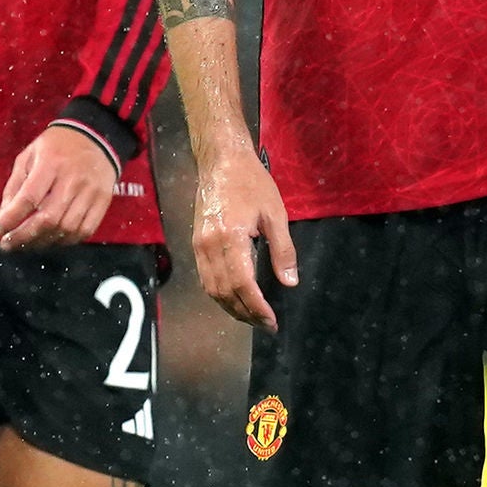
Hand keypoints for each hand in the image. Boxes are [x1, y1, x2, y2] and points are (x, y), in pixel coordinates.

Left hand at [0, 123, 118, 251]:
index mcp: (51, 162)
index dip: (11, 218)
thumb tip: (4, 218)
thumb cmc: (56, 147)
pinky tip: (51, 238)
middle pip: (48, 218)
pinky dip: (64, 241)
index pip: (29, 198)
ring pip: (66, 229)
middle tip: (8, 244)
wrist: (95, 136)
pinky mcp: (102, 201)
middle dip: (24, 236)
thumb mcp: (29, 156)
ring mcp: (91, 191)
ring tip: (27, 243)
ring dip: (42, 241)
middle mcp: (73, 178)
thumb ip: (15, 186)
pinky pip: (84, 231)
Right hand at [192, 140, 296, 329]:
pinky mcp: (196, 244)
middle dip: (246, 313)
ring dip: (231, 308)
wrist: (221, 161)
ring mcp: (199, 246)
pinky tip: (235, 299)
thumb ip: (283, 250)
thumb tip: (290, 281)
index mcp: (230, 237)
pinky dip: (220, 295)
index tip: (271, 320)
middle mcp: (209, 246)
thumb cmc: (251, 182)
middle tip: (266, 324)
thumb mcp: (275, 214)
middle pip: (225, 292)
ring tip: (252, 317)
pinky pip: (206, 278)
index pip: (242, 284)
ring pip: (212, 289)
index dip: (257, 307)